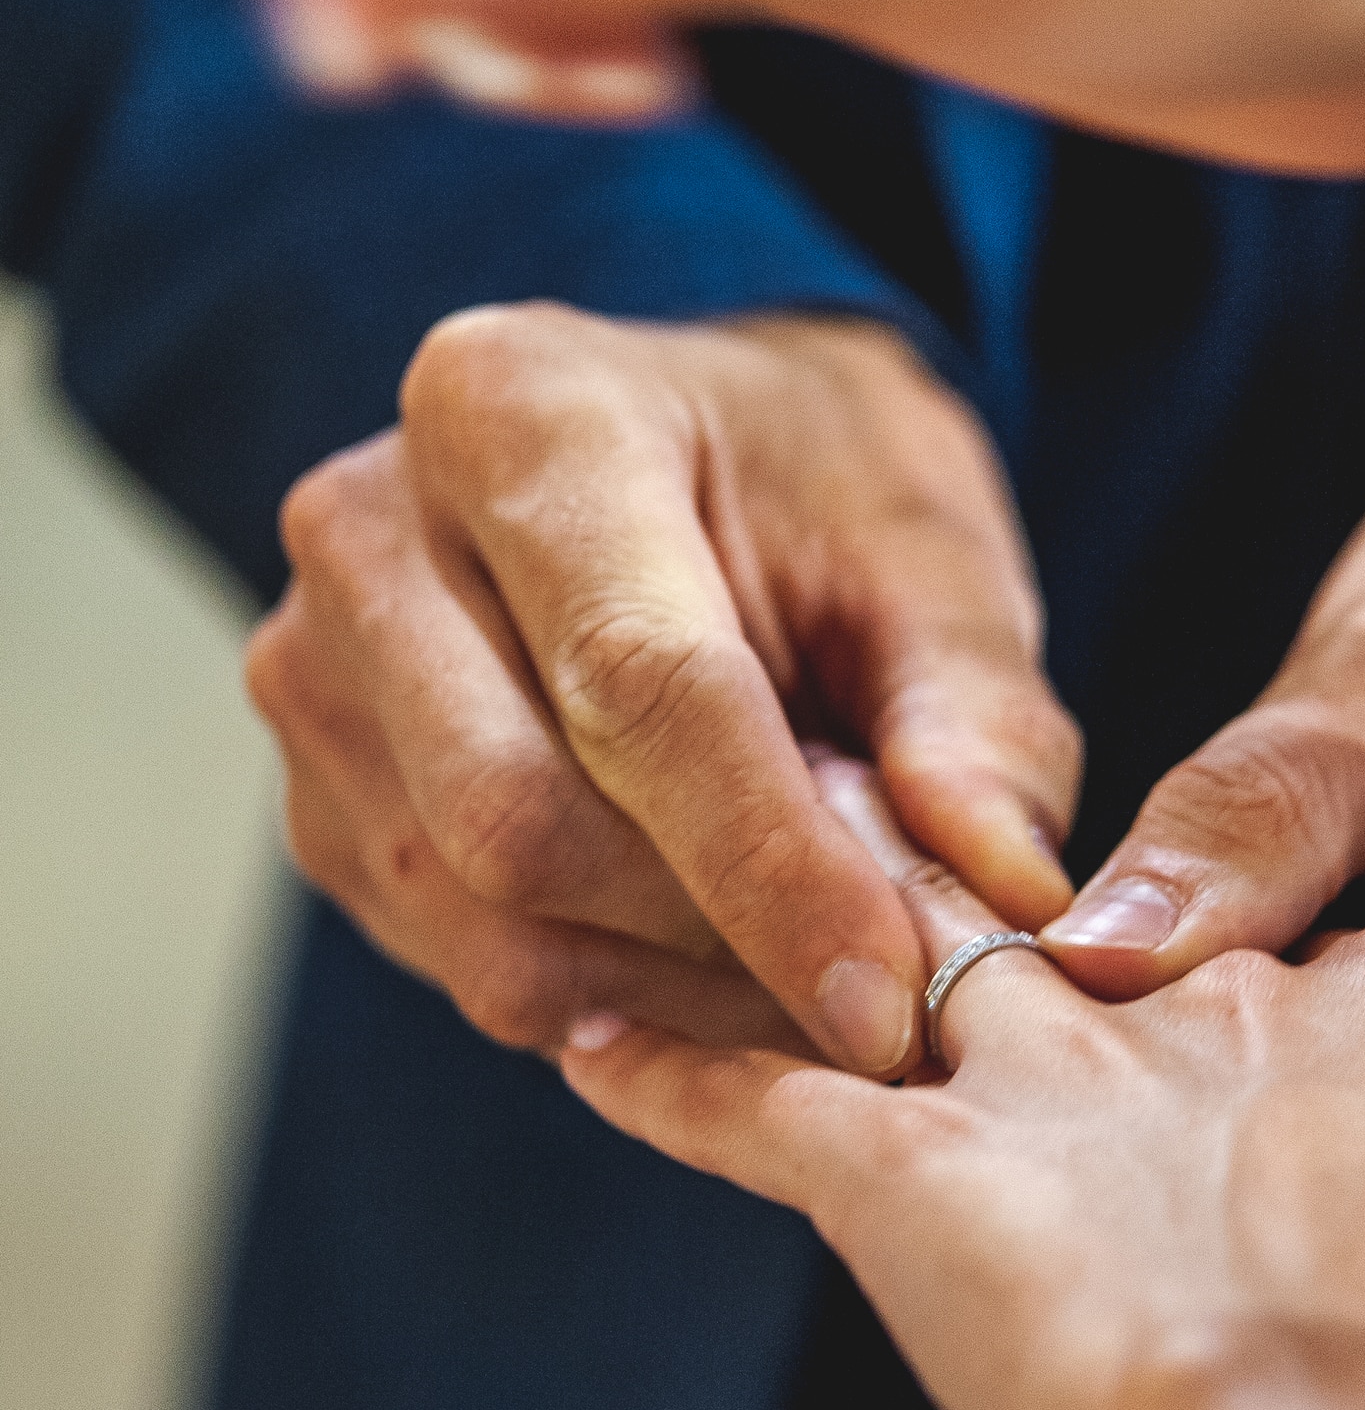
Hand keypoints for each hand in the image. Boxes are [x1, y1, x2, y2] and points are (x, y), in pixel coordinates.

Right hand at [246, 304, 1077, 1066]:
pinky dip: (612, 998)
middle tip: (877, 986)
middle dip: (718, 939)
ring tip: (809, 955)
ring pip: (486, 924)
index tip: (893, 1000)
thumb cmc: (815, 490)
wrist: (689, 459)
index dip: (774, 868)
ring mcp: (314, 672)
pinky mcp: (318, 796)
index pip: (638, 684)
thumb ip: (979, 718)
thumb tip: (1006, 891)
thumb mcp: (934, 556)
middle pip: (522, 822)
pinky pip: (463, 961)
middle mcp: (368, 530)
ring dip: (673, 991)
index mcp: (519, 409)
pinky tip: (714, 950)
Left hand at [561, 754, 1364, 1409]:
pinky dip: (665, 1073)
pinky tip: (578, 1043)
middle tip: (857, 850)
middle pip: (1069, 940)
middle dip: (967, 909)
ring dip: (793, 929)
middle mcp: (1200, 1010)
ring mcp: (1048, 1079)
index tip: (1176, 975)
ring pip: (897, 967)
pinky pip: (756, 1098)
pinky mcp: (916, 1172)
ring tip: (703, 886)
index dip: (1227, 969)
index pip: (1296, 960)